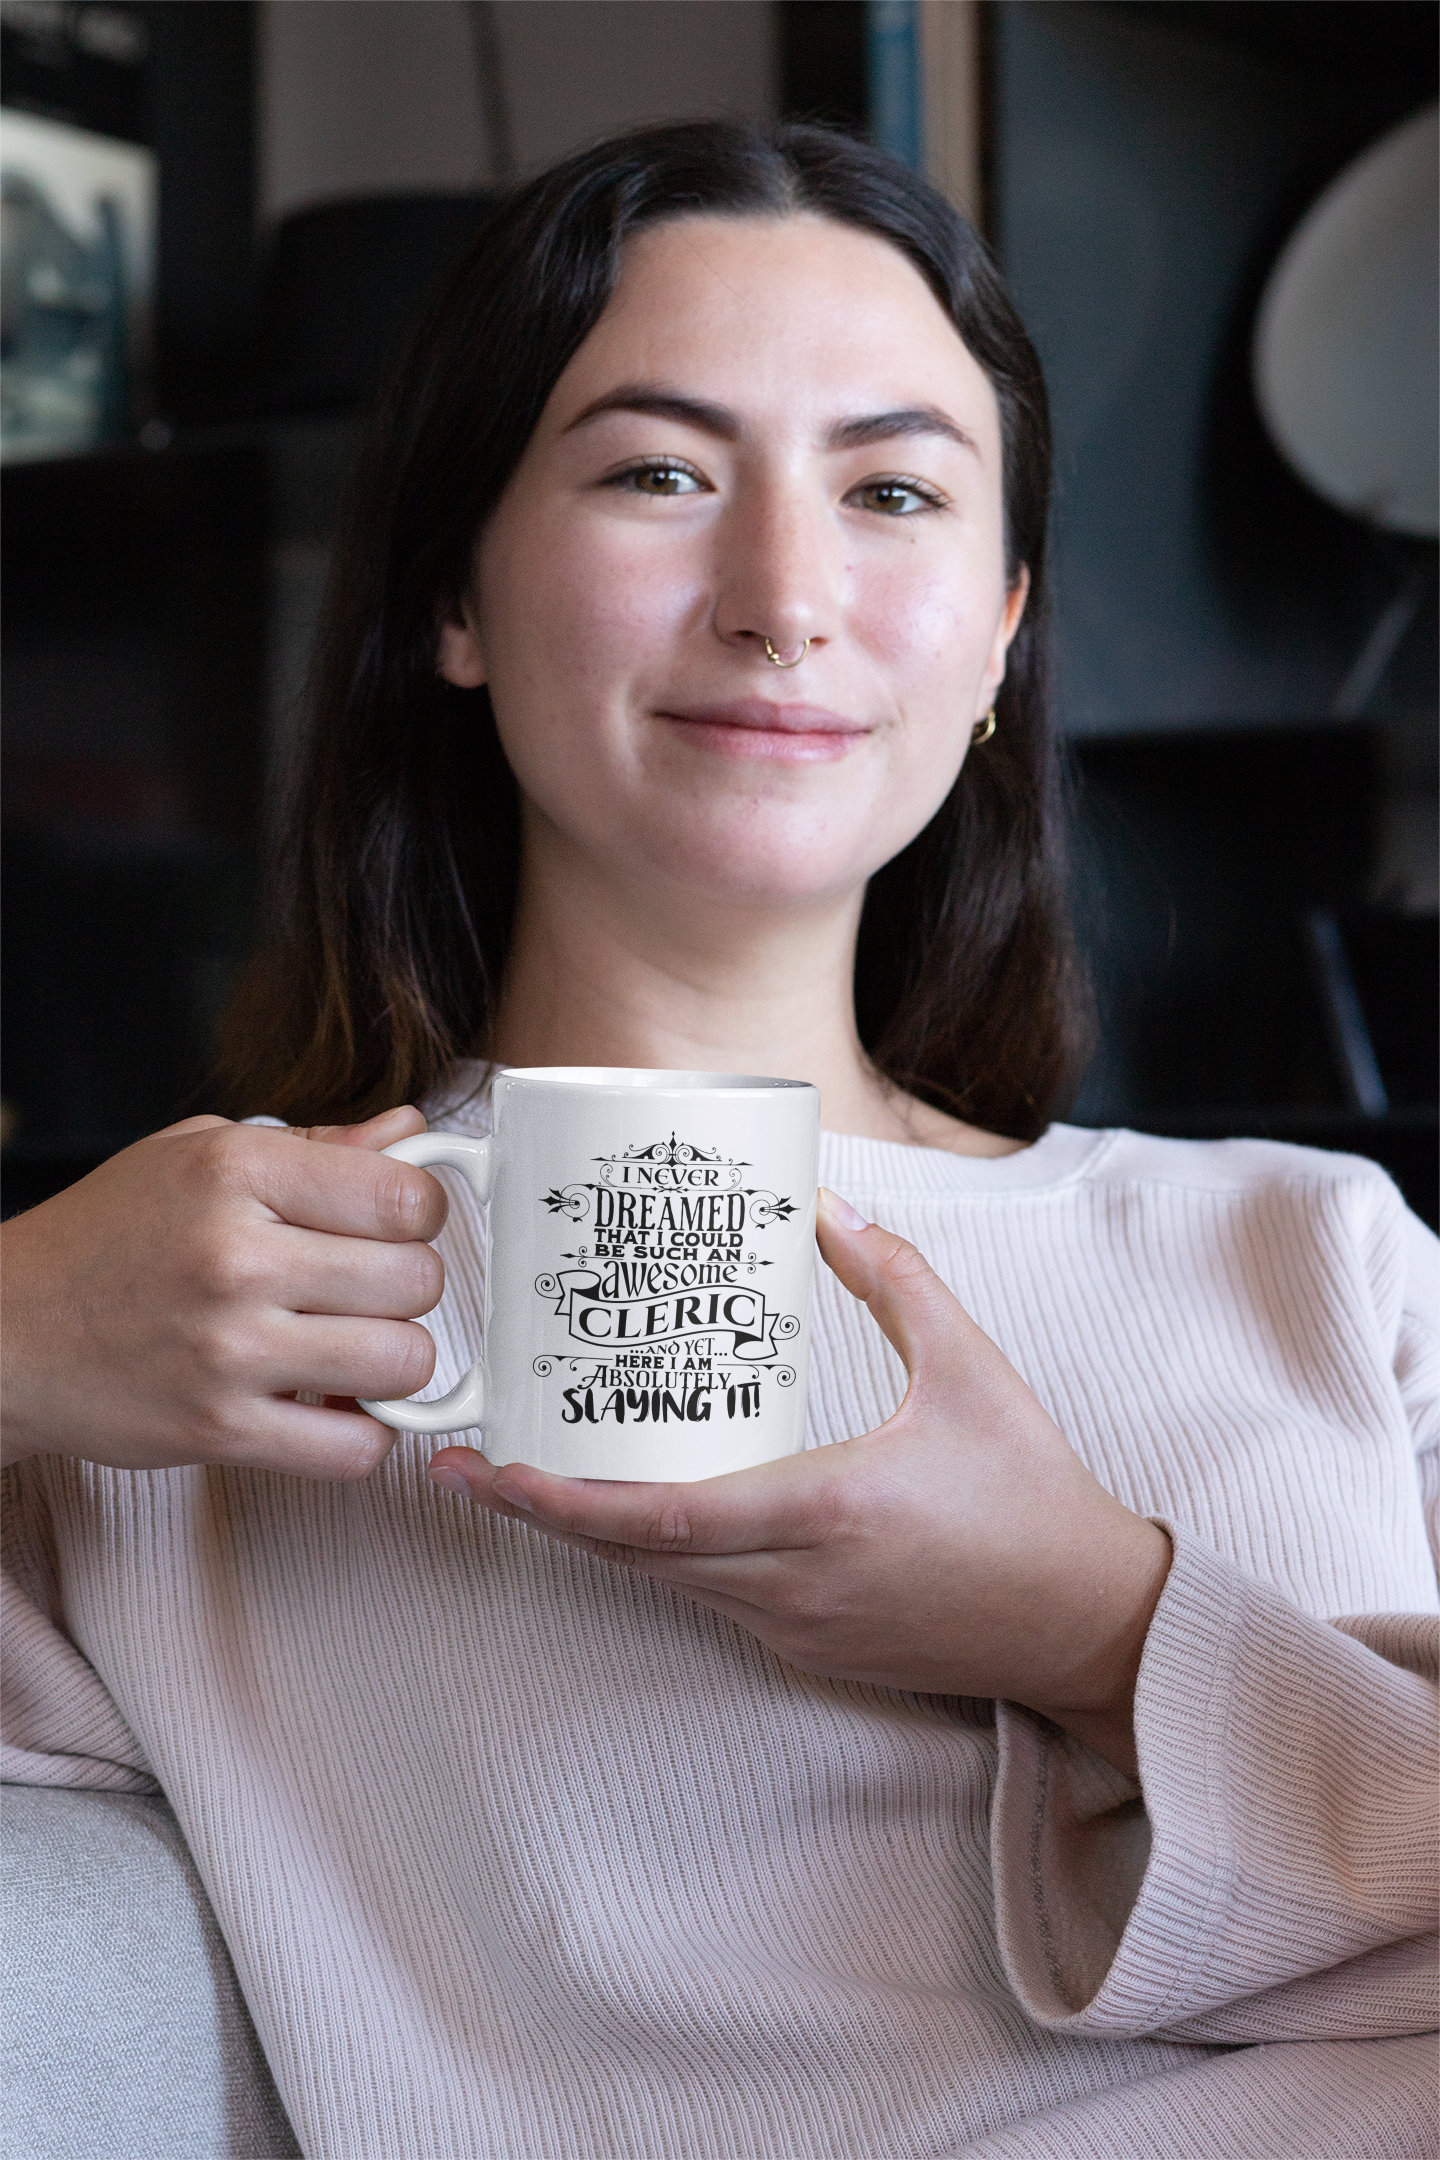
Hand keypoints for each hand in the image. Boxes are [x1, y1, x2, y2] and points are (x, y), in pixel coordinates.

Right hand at [0, 1106, 448, 1479]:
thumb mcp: (198, 1155)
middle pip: (417, 1279)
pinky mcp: (220, 1431)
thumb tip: (412, 1131)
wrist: (6, 1333)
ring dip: (391, 1363)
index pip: (404, 1195)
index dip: (419, 1214)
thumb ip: (316, 1147)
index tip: (393, 1228)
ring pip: (404, 1363)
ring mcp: (229, 1350)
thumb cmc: (107, 1237)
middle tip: (362, 1292)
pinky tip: (329, 1407)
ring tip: (348, 1348)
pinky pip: (356, 1449)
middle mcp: (235, 1257)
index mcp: (235, 1172)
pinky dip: (362, 1435)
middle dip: (406, 1289)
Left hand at [430, 1187, 1170, 1775]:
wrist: (1088, 1622)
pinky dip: (654, 1558)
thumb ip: (894, 1278)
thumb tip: (825, 1206)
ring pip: (663, 1584)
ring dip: (592, 1537)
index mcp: (826, 1509)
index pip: (658, 1517)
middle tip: (464, 1469)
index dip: (558, 1501)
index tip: (486, 1470)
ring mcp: (798, 1627)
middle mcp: (794, 1583)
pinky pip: (706, 1601)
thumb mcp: (972, 1366)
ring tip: (528, 1479)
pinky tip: (629, 1513)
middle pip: (632, 1558)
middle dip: (538, 1517)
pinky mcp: (809, 1648)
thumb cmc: (1034, 1494)